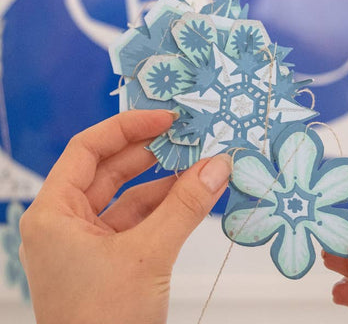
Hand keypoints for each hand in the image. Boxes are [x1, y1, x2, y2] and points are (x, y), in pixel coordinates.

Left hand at [18, 110, 231, 323]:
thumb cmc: (105, 322)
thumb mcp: (148, 255)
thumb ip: (186, 207)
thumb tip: (218, 166)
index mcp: (54, 212)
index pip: (87, 149)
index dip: (126, 127)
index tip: (163, 118)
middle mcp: (66, 221)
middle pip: (110, 169)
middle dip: (150, 151)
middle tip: (185, 135)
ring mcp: (89, 239)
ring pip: (129, 195)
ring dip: (165, 180)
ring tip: (198, 163)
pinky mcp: (111, 255)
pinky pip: (140, 219)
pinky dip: (167, 205)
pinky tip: (193, 193)